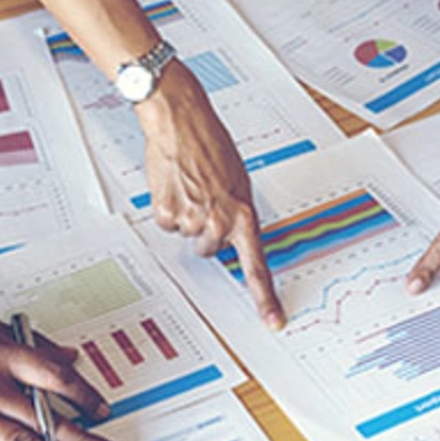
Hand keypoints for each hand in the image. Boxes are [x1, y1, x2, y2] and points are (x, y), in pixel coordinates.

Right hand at [136, 61, 284, 330]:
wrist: (180, 120)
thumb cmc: (211, 143)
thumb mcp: (236, 180)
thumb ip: (237, 210)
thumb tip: (232, 232)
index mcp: (244, 213)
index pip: (257, 265)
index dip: (264, 296)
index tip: (272, 320)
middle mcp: (219, 220)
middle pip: (210, 249)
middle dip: (206, 230)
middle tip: (203, 199)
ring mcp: (192, 218)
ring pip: (187, 236)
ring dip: (186, 216)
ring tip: (187, 185)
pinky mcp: (167, 212)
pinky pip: (167, 224)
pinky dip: (167, 208)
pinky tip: (172, 184)